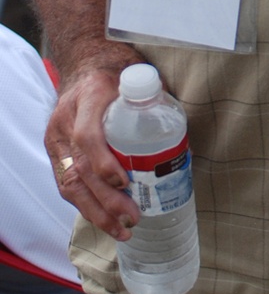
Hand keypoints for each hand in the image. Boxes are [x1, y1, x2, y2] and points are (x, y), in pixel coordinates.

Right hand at [45, 66, 142, 239]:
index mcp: (88, 97)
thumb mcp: (138, 77)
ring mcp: (57, 138)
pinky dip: (86, 206)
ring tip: (121, 229)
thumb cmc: (116, 72)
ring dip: (95, 212)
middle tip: (133, 216)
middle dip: (106, 200)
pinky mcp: (57, 152)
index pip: (87, 135)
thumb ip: (157, 104)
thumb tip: (186, 147)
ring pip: (69, 183)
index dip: (104, 162)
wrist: (86, 64)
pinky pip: (67, 183)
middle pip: (79, 168)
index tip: (125, 181)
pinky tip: (106, 221)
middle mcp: (65, 120)